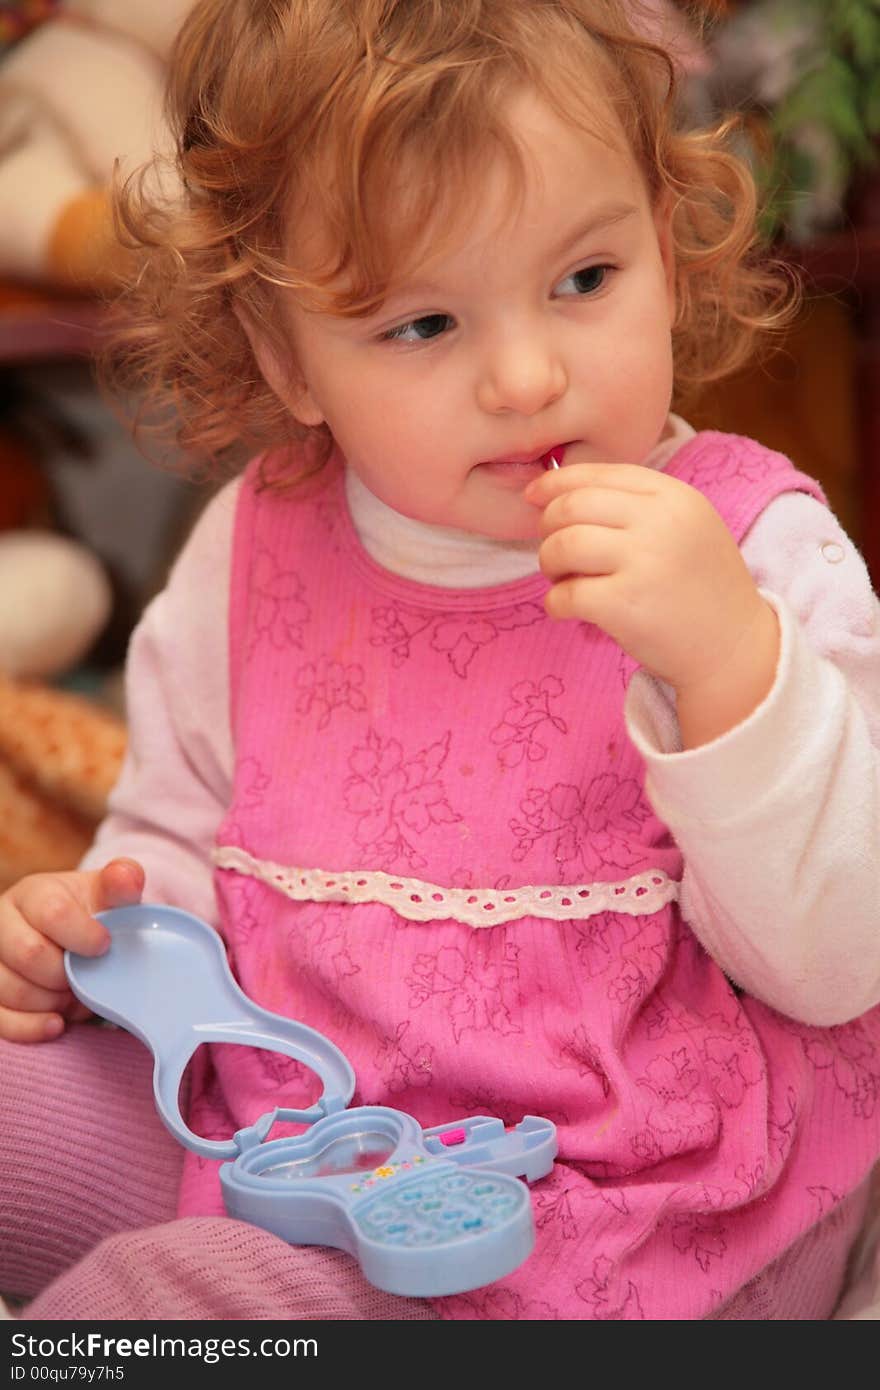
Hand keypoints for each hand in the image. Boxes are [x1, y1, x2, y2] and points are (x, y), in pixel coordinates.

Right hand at [0, 858, 143, 1042]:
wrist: (71, 938)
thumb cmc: (89, 915)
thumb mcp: (106, 896)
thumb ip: (121, 883)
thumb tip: (128, 877)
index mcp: (33, 894)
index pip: (52, 913)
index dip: (83, 935)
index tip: (104, 947)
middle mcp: (3, 923)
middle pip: (28, 954)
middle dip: (66, 974)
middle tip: (88, 977)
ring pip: (9, 989)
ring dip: (52, 1002)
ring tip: (76, 998)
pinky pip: (0, 1019)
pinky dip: (31, 1026)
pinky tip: (57, 1024)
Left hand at [524, 458, 779, 745]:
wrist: (735, 648)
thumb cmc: (701, 587)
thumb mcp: (687, 527)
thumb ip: (636, 505)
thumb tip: (557, 491)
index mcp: (674, 496)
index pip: (598, 474)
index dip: (556, 483)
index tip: (533, 495)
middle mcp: (660, 522)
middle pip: (571, 506)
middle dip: (548, 527)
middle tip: (555, 552)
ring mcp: (643, 562)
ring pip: (562, 545)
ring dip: (548, 564)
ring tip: (562, 581)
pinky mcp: (625, 605)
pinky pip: (565, 594)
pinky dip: (555, 603)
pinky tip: (566, 610)